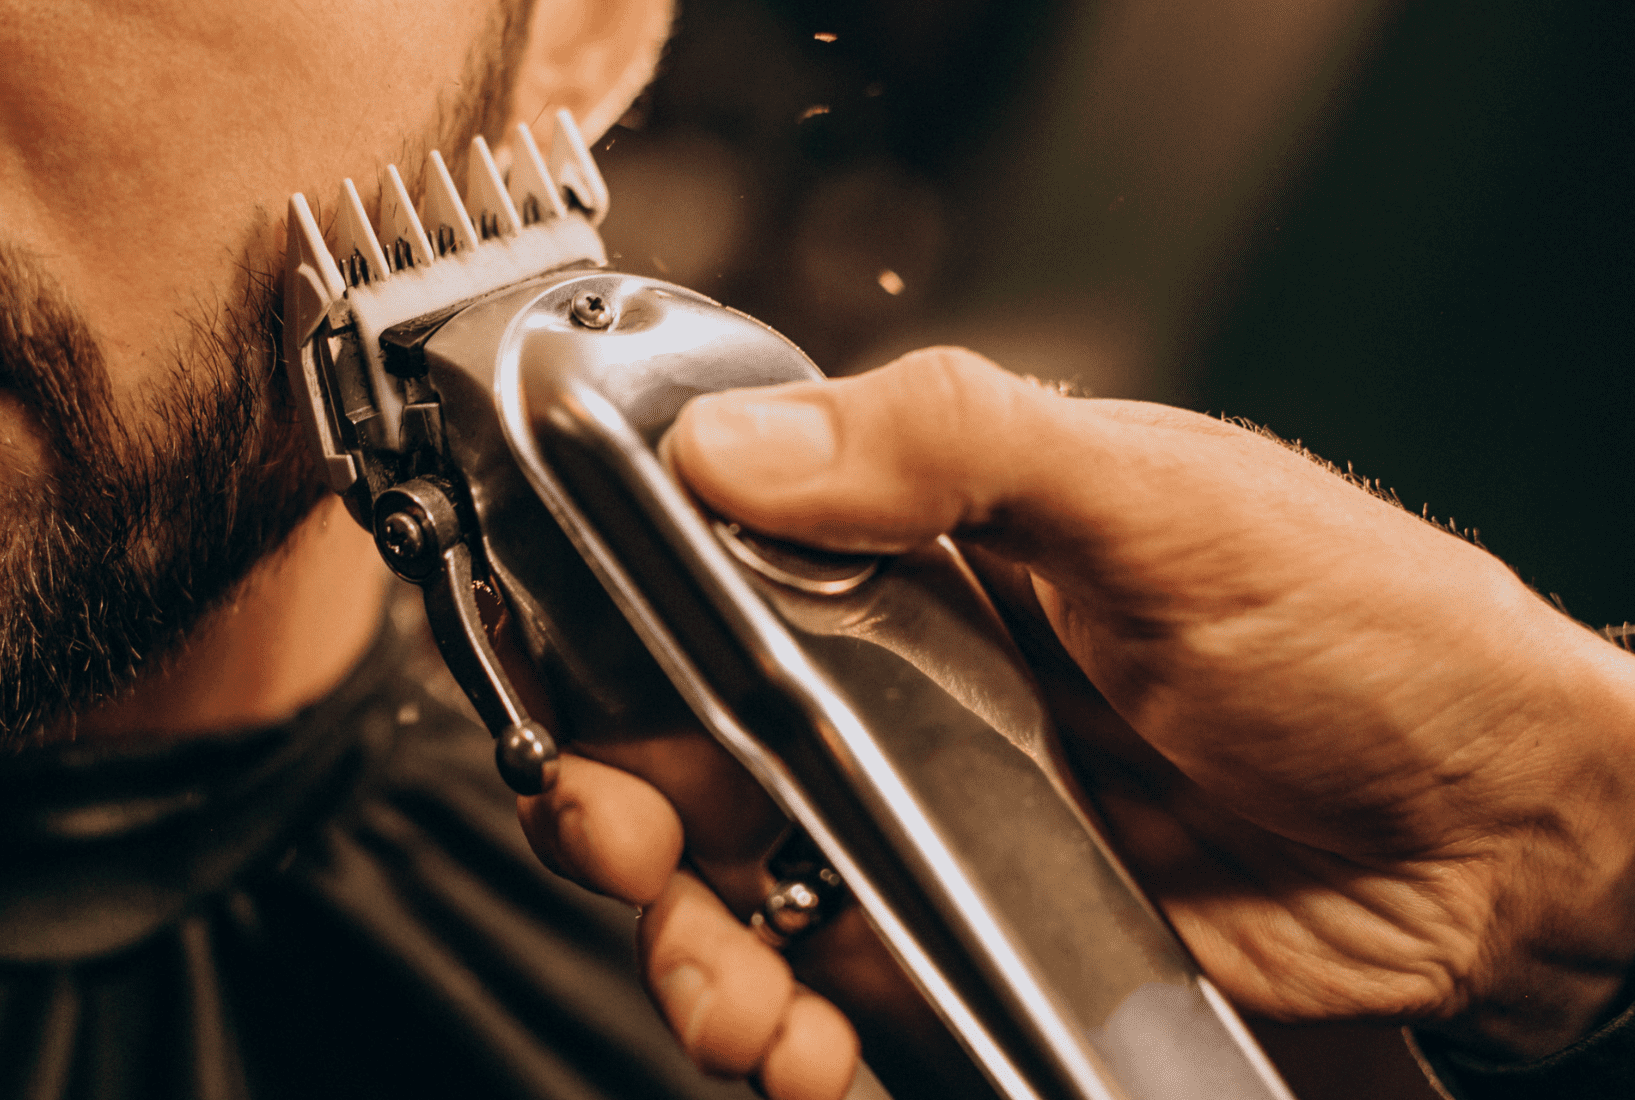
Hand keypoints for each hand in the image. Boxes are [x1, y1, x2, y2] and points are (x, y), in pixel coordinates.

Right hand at [518, 347, 1634, 1097]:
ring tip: (735, 1000)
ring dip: (689, 950)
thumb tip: (739, 446)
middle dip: (615, 812)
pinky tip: (804, 1052)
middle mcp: (900, 684)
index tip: (571, 691)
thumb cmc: (1369, 634)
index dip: (611, 636)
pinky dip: (786, 1035)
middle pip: (680, 749)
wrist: (1507, 838)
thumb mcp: (1159, 499)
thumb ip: (950, 448)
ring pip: (731, 887)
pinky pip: (827, 990)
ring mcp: (928, 818)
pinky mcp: (968, 934)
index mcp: (918, 550)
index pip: (702, 574)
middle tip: (622, 845)